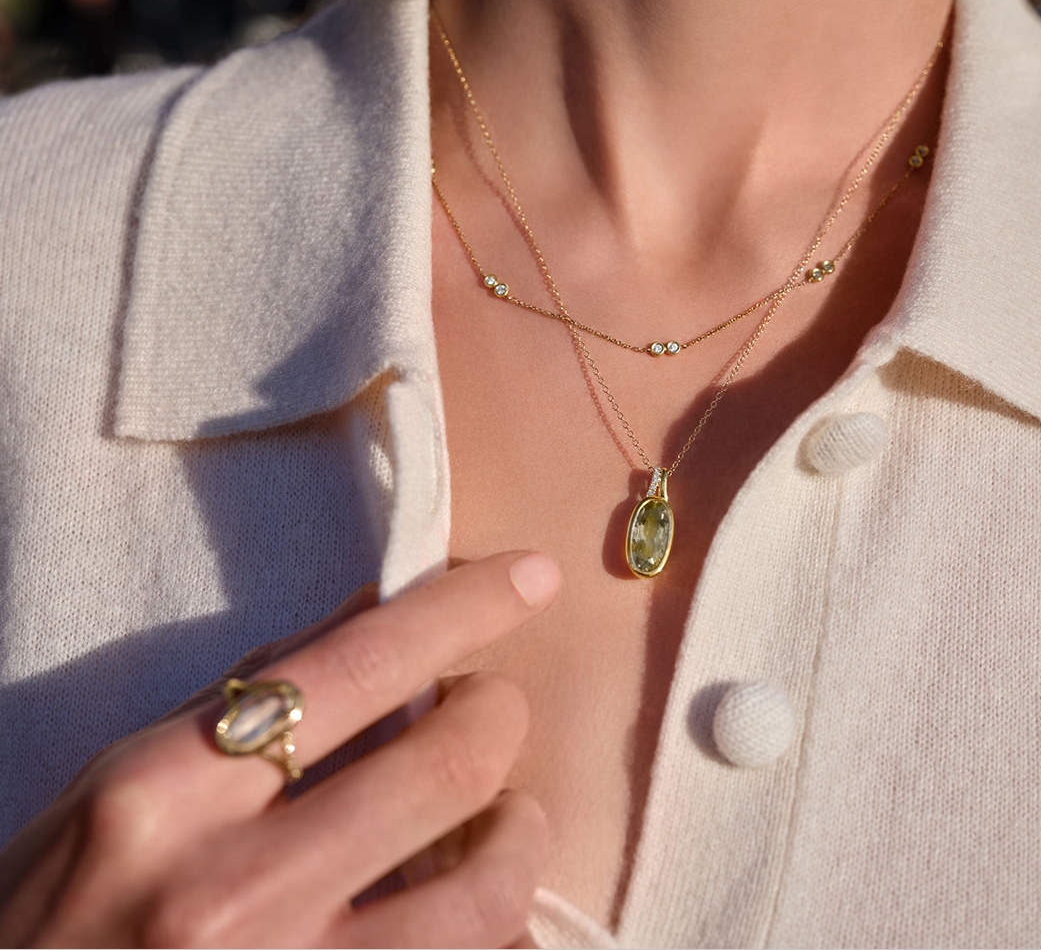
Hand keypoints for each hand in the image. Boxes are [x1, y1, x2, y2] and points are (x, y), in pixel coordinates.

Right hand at [0, 551, 560, 947]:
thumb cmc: (59, 911)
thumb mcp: (125, 781)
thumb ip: (254, 690)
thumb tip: (382, 606)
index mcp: (166, 791)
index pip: (362, 665)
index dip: (468, 608)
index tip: (533, 575)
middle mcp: (230, 889)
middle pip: (449, 764)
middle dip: (499, 715)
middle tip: (486, 709)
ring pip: (488, 890)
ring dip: (519, 833)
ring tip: (496, 819)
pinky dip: (501, 931)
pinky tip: (475, 911)